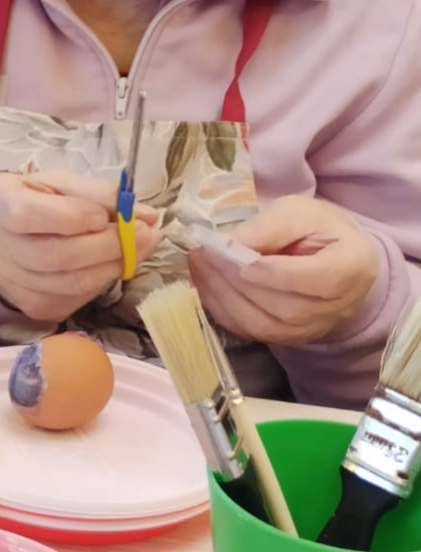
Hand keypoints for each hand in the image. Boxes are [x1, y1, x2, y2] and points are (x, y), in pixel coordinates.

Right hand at [0, 169, 160, 322]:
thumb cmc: (30, 202)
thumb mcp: (57, 183)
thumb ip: (99, 194)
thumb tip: (148, 214)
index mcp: (1, 207)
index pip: (31, 216)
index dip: (74, 216)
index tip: (104, 214)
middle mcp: (3, 252)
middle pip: (59, 256)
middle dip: (109, 245)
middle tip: (145, 232)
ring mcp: (20, 287)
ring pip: (74, 283)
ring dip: (115, 265)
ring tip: (139, 245)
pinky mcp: (38, 308)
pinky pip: (79, 297)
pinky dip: (103, 280)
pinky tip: (113, 262)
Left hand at [189, 196, 381, 344]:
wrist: (329, 259)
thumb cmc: (317, 229)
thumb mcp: (299, 212)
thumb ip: (270, 227)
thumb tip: (228, 243)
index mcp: (353, 267)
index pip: (321, 281)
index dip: (280, 275)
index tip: (244, 261)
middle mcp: (338, 307)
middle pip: (285, 308)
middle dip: (238, 282)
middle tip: (205, 255)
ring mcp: (311, 329)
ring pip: (263, 325)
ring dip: (223, 296)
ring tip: (199, 265)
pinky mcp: (286, 338)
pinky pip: (250, 331)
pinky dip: (222, 309)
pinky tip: (204, 284)